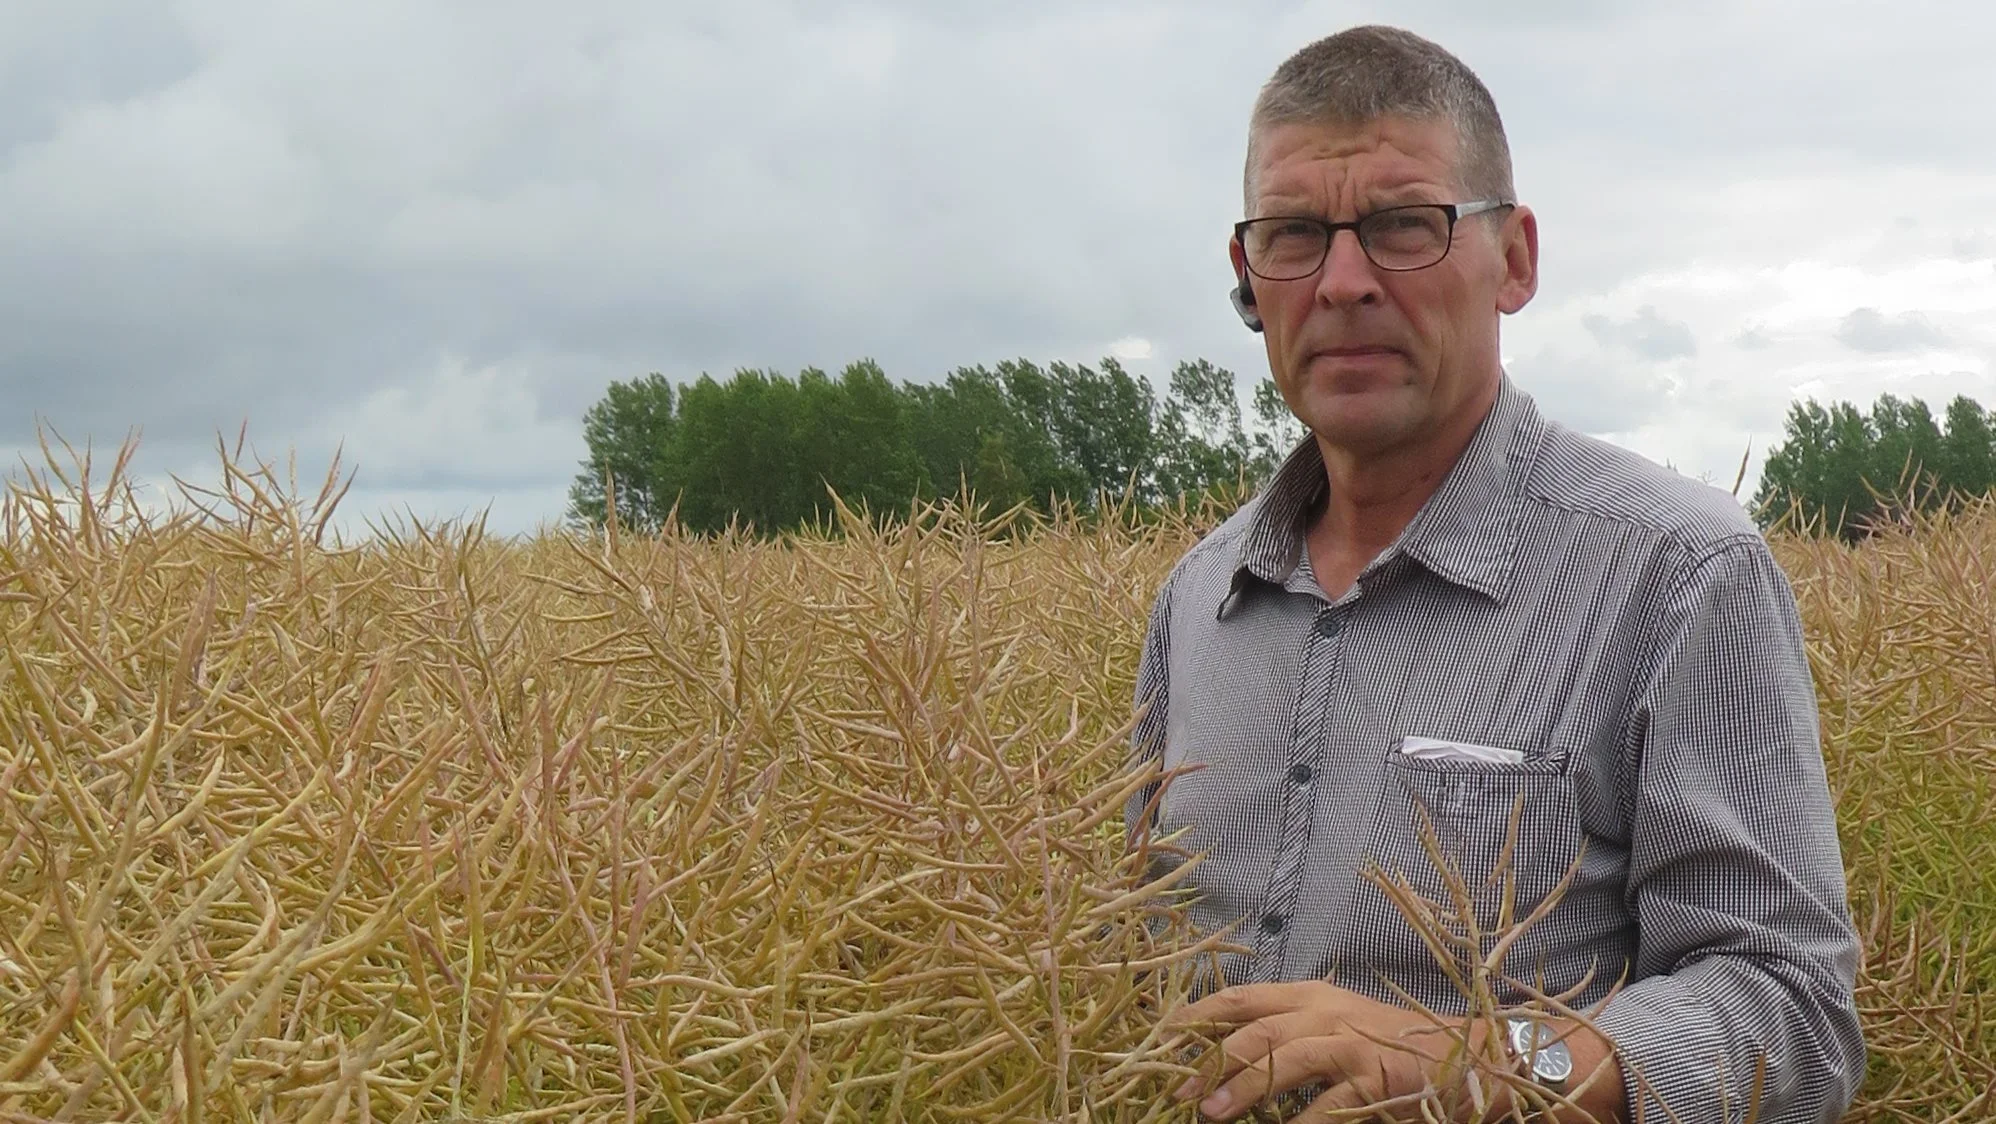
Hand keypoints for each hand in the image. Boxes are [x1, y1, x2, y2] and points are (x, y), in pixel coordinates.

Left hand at [1164, 980, 1481, 1121]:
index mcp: (1310, 996)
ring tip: (1211, 1114)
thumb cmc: (1388, 1043)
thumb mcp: (1334, 1024)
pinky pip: (1331, 1103)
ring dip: (1244, 1088)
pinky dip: (1303, 1122)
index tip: (1163, 1034)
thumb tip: (1229, 1053)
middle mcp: (1326, 1012)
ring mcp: (1352, 1043)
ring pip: (1285, 1058)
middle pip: (1256, 1029)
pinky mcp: (1377, 1078)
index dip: (1200, 1013)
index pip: (1242, 997)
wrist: (1462, 1055)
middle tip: (1179, 1093)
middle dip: (1212, 1061)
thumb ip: (1288, 1030)